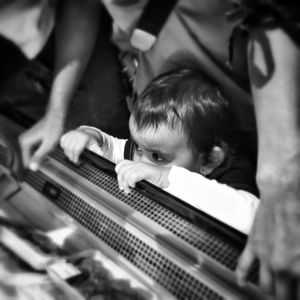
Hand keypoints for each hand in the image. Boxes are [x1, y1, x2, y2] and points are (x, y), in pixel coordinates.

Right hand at [19, 113, 63, 170]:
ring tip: (50, 154)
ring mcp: (26, 139)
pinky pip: (33, 149)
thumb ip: (39, 156)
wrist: (56, 117)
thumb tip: (32, 168)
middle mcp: (22, 141)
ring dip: (41, 156)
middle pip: (29, 158)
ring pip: (31, 154)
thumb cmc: (53, 128)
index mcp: (25, 143)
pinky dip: (41, 151)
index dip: (37, 165)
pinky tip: (48, 149)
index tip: (46, 164)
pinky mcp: (30, 138)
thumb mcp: (47, 145)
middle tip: (49, 159)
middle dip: (39, 160)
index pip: (27, 162)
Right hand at [60, 130, 94, 163]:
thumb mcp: (94, 146)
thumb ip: (97, 151)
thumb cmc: (90, 141)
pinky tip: (68, 150)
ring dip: (67, 153)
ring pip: (65, 146)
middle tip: (74, 160)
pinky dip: (63, 147)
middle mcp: (77, 135)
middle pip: (70, 148)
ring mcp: (71, 134)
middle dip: (71, 156)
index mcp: (84, 138)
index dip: (76, 156)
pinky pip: (62, 142)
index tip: (76, 161)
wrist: (86, 134)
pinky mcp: (66, 134)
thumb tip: (101, 154)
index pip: (77, 149)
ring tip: (71, 156)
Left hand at [115, 160, 169, 192]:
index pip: (121, 164)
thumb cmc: (155, 179)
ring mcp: (140, 167)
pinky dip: (131, 182)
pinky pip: (132, 176)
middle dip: (120, 180)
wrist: (165, 178)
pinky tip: (134, 185)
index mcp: (135, 164)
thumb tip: (123, 183)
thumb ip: (132, 176)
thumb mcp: (140, 176)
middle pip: (121, 169)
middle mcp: (137, 164)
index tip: (121, 182)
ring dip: (125, 184)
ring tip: (129, 189)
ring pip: (125, 174)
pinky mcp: (144, 171)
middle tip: (124, 187)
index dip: (118, 173)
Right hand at [236, 182, 299, 298]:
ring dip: (269, 293)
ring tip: (272, 294)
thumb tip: (299, 269)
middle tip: (288, 295)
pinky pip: (243, 266)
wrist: (283, 196)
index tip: (297, 295)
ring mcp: (264, 257)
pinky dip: (242, 276)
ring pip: (264, 287)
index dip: (298, 296)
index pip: (299, 295)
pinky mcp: (253, 246)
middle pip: (282, 295)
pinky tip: (242, 283)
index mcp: (299, 267)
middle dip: (286, 297)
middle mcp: (281, 267)